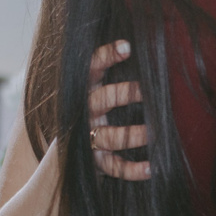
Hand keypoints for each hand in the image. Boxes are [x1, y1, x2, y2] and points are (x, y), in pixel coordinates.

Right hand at [88, 40, 150, 181]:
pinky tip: (151, 168)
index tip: (127, 46)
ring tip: (156, 133)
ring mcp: (89, 139)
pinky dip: (133, 170)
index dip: (107, 56)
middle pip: (102, 99)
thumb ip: (113, 82)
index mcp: (85, 93)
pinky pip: (114, 167)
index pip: (92, 69)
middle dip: (126, 93)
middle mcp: (85, 114)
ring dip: (135, 134)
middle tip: (148, 89)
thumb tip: (148, 55)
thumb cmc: (90, 122)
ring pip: (111, 135)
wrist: (59, 166)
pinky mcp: (95, 163)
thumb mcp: (95, 99)